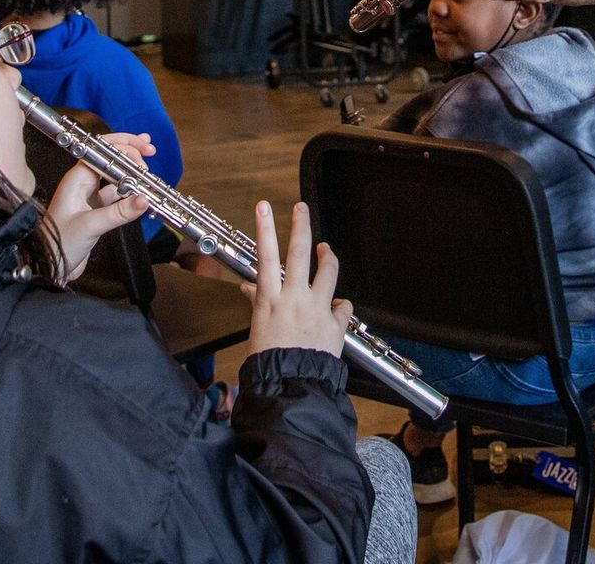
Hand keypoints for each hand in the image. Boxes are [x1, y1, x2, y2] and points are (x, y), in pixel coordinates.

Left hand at [46, 132, 155, 282]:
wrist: (50, 266)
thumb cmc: (58, 243)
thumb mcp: (91, 226)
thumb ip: (119, 212)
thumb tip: (144, 199)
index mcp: (77, 179)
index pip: (102, 152)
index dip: (124, 148)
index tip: (142, 153)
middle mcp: (83, 183)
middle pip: (110, 158)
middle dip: (130, 152)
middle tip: (150, 151)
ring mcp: (90, 196)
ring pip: (115, 176)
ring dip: (131, 172)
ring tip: (148, 169)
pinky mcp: (96, 209)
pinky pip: (117, 194)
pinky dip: (130, 192)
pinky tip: (140, 192)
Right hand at [243, 201, 350, 358]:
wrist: (291, 387)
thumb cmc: (268, 362)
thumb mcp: (257, 329)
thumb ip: (258, 304)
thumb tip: (251, 288)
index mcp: (270, 300)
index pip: (265, 256)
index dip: (265, 228)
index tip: (263, 207)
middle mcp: (294, 298)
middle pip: (299, 252)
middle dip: (301, 225)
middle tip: (302, 209)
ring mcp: (317, 309)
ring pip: (328, 271)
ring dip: (328, 257)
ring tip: (326, 250)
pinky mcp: (335, 324)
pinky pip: (344, 307)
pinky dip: (342, 305)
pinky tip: (340, 306)